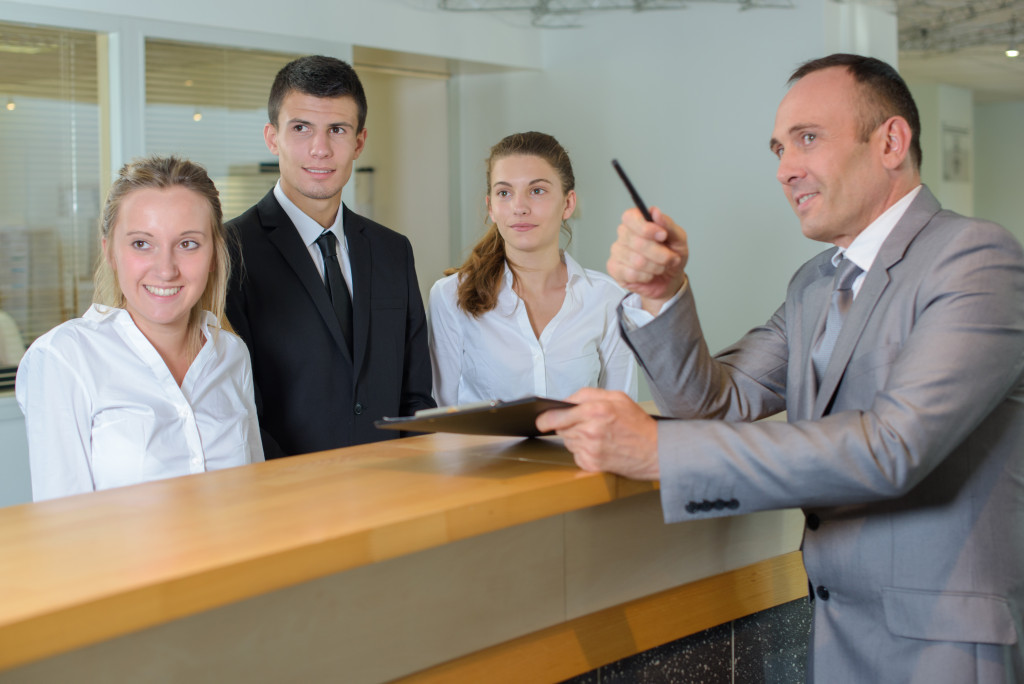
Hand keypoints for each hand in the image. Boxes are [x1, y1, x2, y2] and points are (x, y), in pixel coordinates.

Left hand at [536, 388, 659, 479]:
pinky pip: (575, 455)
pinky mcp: (591, 464)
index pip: (557, 414)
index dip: (546, 417)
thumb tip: (566, 400)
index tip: (541, 419)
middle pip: (560, 428)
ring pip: (567, 441)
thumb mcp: (617, 397)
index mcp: (596, 410)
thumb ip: (588, 394)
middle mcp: (590, 430)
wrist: (655, 452)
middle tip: (585, 424)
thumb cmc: (638, 425)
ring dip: (576, 437)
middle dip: (567, 425)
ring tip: (597, 435)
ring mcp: (590, 449)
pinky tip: (599, 447)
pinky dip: (582, 451)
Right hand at [607, 207, 688, 314]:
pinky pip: (631, 274)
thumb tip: (655, 212)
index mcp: (637, 221)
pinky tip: (648, 274)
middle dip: (660, 254)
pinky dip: (646, 276)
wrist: (670, 278)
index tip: (662, 235)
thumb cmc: (672, 254)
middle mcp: (624, 234)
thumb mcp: (678, 238)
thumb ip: (668, 225)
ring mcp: (617, 252)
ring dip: (656, 267)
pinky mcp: (614, 269)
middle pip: (638, 242)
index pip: (630, 217)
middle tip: (670, 258)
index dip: (646, 228)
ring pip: (637, 261)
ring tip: (661, 267)